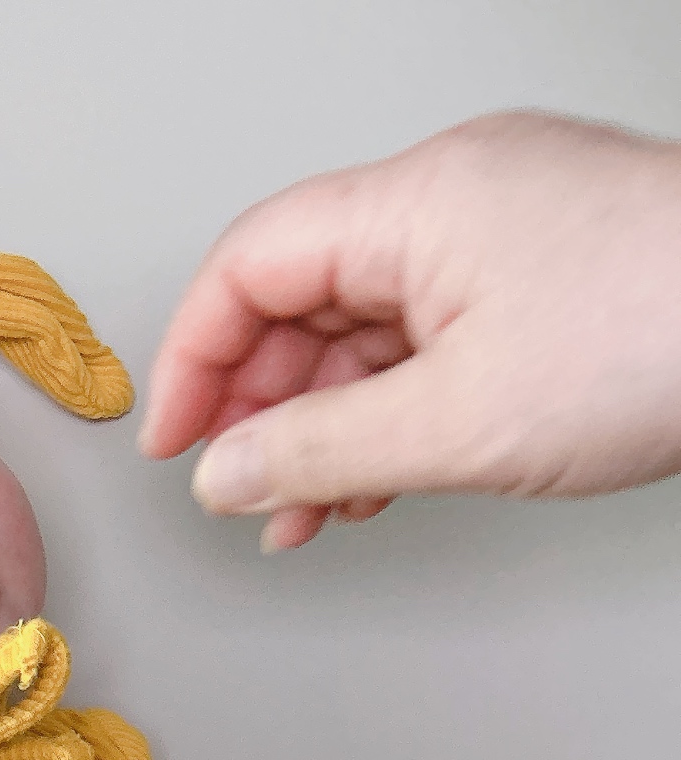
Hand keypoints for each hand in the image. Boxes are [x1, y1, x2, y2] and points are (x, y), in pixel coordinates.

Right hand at [138, 113, 680, 551]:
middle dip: (262, 405)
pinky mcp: (549, 270)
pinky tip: (379, 479)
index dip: (197, 357)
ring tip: (308, 514)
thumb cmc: (656, 339)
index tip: (177, 446)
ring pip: (368, 325)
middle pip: (305, 294)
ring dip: (326, 425)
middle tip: (243, 495)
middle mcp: (456, 196)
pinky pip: (432, 333)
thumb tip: (225, 472)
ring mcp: (506, 229)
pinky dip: (392, 409)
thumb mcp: (456, 422)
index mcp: (418, 201)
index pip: (254, 262)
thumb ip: (318, 453)